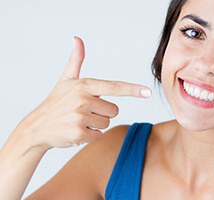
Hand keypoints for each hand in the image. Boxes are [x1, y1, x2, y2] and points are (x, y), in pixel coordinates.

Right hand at [15, 36, 151, 149]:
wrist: (36, 127)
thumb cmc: (55, 102)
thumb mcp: (65, 80)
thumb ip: (76, 61)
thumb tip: (77, 39)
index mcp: (84, 85)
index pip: (114, 87)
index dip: (133, 90)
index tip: (148, 92)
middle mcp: (83, 100)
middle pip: (114, 110)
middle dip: (102, 113)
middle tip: (84, 112)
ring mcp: (80, 117)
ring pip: (107, 123)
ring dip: (96, 125)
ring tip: (78, 121)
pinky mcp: (79, 133)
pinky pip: (98, 135)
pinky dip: (90, 136)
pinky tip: (76, 131)